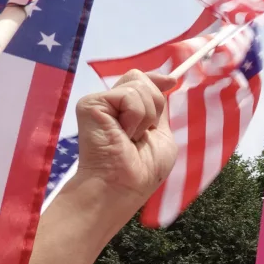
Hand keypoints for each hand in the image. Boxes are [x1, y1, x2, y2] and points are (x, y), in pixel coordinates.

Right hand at [73, 70, 176, 212]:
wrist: (123, 185)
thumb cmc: (143, 169)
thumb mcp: (161, 134)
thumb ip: (159, 109)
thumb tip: (166, 80)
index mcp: (127, 111)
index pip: (141, 81)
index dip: (157, 79)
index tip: (172, 82)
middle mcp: (112, 103)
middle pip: (141, 78)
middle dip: (155, 104)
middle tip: (143, 133)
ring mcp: (100, 102)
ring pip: (139, 85)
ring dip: (146, 117)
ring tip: (130, 137)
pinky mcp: (91, 104)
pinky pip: (129, 96)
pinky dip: (136, 118)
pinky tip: (123, 134)